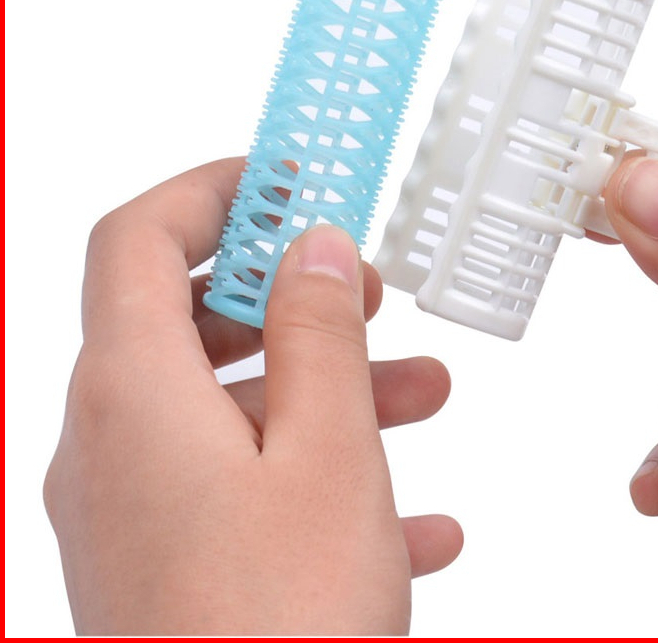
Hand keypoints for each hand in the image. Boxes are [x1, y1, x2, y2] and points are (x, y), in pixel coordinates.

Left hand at [44, 158, 462, 634]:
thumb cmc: (280, 627)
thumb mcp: (327, 451)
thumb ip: (318, 332)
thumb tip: (315, 247)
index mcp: (133, 393)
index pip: (136, 238)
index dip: (209, 192)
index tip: (283, 179)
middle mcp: (113, 440)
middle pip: (188, 317)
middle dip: (285, 293)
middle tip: (364, 289)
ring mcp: (136, 503)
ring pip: (231, 403)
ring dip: (322, 383)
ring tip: (424, 390)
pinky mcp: (170, 555)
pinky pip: (244, 481)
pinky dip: (319, 468)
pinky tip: (420, 515)